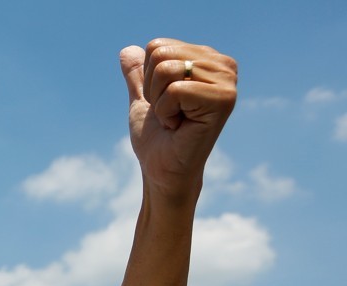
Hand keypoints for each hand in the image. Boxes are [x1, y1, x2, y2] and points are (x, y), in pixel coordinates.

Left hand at [121, 39, 236, 198]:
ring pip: (165, 69)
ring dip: (159, 102)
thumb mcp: (143, 100)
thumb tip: (126, 50)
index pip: (157, 46)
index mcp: (208, 59)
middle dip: (152, 89)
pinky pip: (174, 91)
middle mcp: (223, 66)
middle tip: (170, 113)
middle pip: (160, 54)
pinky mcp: (223, 99)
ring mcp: (227, 82)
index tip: (165, 103)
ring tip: (176, 120)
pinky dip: (166, 113)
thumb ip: (138, 75)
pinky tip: (180, 127)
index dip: (148, 79)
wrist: (162, 171)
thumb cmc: (156, 139)